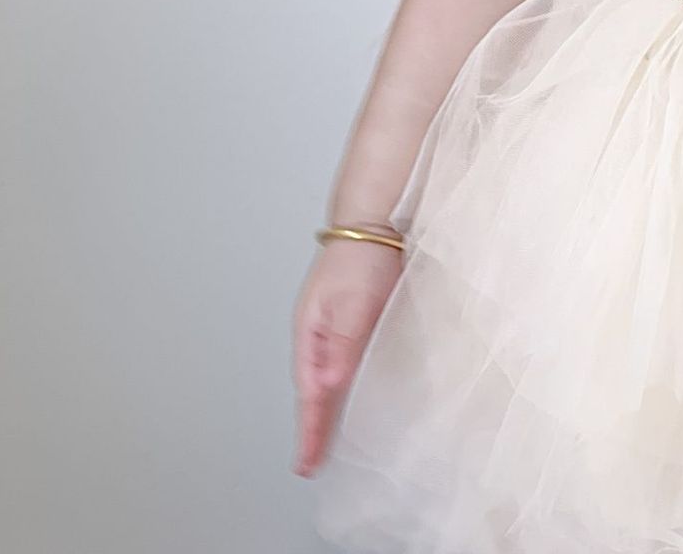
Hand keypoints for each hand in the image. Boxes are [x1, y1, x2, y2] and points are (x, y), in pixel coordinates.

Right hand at [291, 238, 404, 476]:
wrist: (375, 219)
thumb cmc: (363, 256)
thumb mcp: (353, 304)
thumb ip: (342, 346)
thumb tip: (326, 386)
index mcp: (311, 333)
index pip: (310, 394)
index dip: (310, 430)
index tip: (306, 464)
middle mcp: (317, 333)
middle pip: (312, 390)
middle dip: (312, 426)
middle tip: (311, 463)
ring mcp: (331, 325)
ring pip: (324, 377)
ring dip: (324, 407)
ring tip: (325, 439)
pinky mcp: (351, 318)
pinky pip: (340, 362)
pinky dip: (339, 384)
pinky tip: (349, 392)